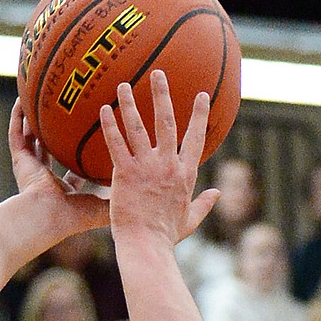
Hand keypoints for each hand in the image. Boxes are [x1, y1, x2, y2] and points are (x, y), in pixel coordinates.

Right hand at [7, 102, 109, 237]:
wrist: (48, 217)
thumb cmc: (74, 216)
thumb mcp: (102, 205)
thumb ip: (119, 197)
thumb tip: (143, 191)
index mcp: (65, 189)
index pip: (74, 170)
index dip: (81, 155)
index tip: (91, 137)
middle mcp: (46, 178)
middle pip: (52, 150)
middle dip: (58, 132)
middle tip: (67, 111)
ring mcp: (30, 169)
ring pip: (32, 138)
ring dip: (34, 120)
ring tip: (39, 97)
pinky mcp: (19, 161)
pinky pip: (16, 133)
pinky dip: (17, 116)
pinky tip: (21, 98)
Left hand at [99, 71, 219, 247]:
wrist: (146, 247)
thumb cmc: (166, 237)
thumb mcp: (190, 220)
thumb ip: (204, 204)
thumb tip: (217, 194)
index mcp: (185, 175)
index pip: (195, 138)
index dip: (199, 115)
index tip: (201, 95)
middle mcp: (167, 165)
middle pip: (166, 122)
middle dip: (162, 95)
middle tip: (158, 73)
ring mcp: (146, 168)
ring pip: (138, 127)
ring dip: (130, 103)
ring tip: (122, 85)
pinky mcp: (124, 174)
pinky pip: (115, 144)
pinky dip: (110, 125)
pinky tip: (103, 110)